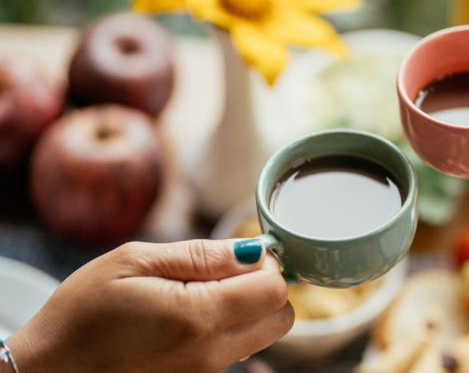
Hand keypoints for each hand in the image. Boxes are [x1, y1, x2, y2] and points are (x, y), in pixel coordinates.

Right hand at [5, 238, 292, 372]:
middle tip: (225, 273)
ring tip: (196, 294)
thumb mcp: (134, 263)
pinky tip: (185, 318)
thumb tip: (254, 249)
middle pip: (280, 318)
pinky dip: (225, 330)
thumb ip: (201, 255)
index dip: (267, 264)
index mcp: (198, 317)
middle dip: (265, 289)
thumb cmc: (82, 313)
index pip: (275, 289)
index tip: (242, 255)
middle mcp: (211, 353)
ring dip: (245, 310)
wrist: (48, 372)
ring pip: (260, 335)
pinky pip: (233, 352)